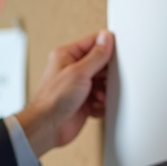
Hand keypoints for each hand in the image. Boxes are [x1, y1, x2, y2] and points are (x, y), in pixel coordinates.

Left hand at [15, 30, 114, 156]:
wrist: (48, 127)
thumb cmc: (53, 99)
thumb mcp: (79, 72)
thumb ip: (95, 56)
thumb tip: (105, 38)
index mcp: (67, 56)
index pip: (91, 43)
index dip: (106, 46)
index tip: (119, 51)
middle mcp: (72, 70)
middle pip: (99, 64)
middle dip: (107, 73)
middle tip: (110, 78)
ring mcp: (78, 87)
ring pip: (102, 83)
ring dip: (105, 90)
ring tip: (100, 95)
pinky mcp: (83, 103)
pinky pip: (100, 99)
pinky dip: (102, 103)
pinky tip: (98, 105)